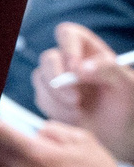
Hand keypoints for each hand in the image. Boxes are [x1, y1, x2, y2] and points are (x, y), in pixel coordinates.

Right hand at [32, 22, 133, 156]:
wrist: (118, 133)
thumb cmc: (126, 105)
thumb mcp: (128, 86)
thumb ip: (109, 70)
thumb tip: (82, 68)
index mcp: (89, 50)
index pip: (68, 34)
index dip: (67, 48)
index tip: (75, 69)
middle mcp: (68, 61)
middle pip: (48, 58)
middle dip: (57, 80)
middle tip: (75, 99)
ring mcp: (55, 79)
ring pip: (41, 80)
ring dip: (59, 99)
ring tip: (80, 110)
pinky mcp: (48, 97)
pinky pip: (41, 99)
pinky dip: (56, 110)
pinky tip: (75, 116)